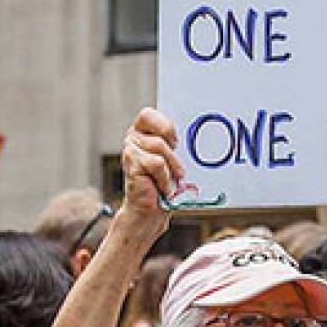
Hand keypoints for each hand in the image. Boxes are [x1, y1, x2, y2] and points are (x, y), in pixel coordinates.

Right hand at [118, 108, 183, 237]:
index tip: (176, 141)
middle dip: (171, 144)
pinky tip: (162, 187)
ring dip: (172, 167)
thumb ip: (176, 147)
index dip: (164, 124)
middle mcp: (133, 138)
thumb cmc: (165, 185)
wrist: (151, 211)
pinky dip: (164, 178)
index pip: (148, 114)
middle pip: (157, 129)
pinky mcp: (131, 164)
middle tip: (177, 161)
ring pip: (159, 146)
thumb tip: (197, 138)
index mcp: (143, 133)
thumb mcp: (173, 160)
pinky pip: (156, 163)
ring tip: (172, 180)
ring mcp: (130, 151)